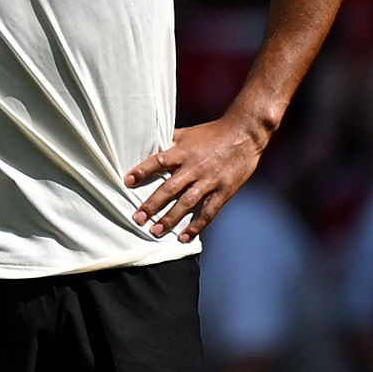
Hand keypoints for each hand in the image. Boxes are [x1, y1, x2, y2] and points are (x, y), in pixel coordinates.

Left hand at [128, 111, 269, 238]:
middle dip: (152, 204)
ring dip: (170, 219)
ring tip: (155, 231)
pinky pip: (208, 212)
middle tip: (137, 218)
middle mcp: (195, 168)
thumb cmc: (212, 133)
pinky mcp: (224, 191)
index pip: (158, 161)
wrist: (245, 134)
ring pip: (187, 203)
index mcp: (183, 152)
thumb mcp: (186, 134)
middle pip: (170, 188)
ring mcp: (210, 181)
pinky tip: (184, 237)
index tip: (127, 181)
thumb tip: (145, 148)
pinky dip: (196, 226)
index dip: (142, 171)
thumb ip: (168, 142)